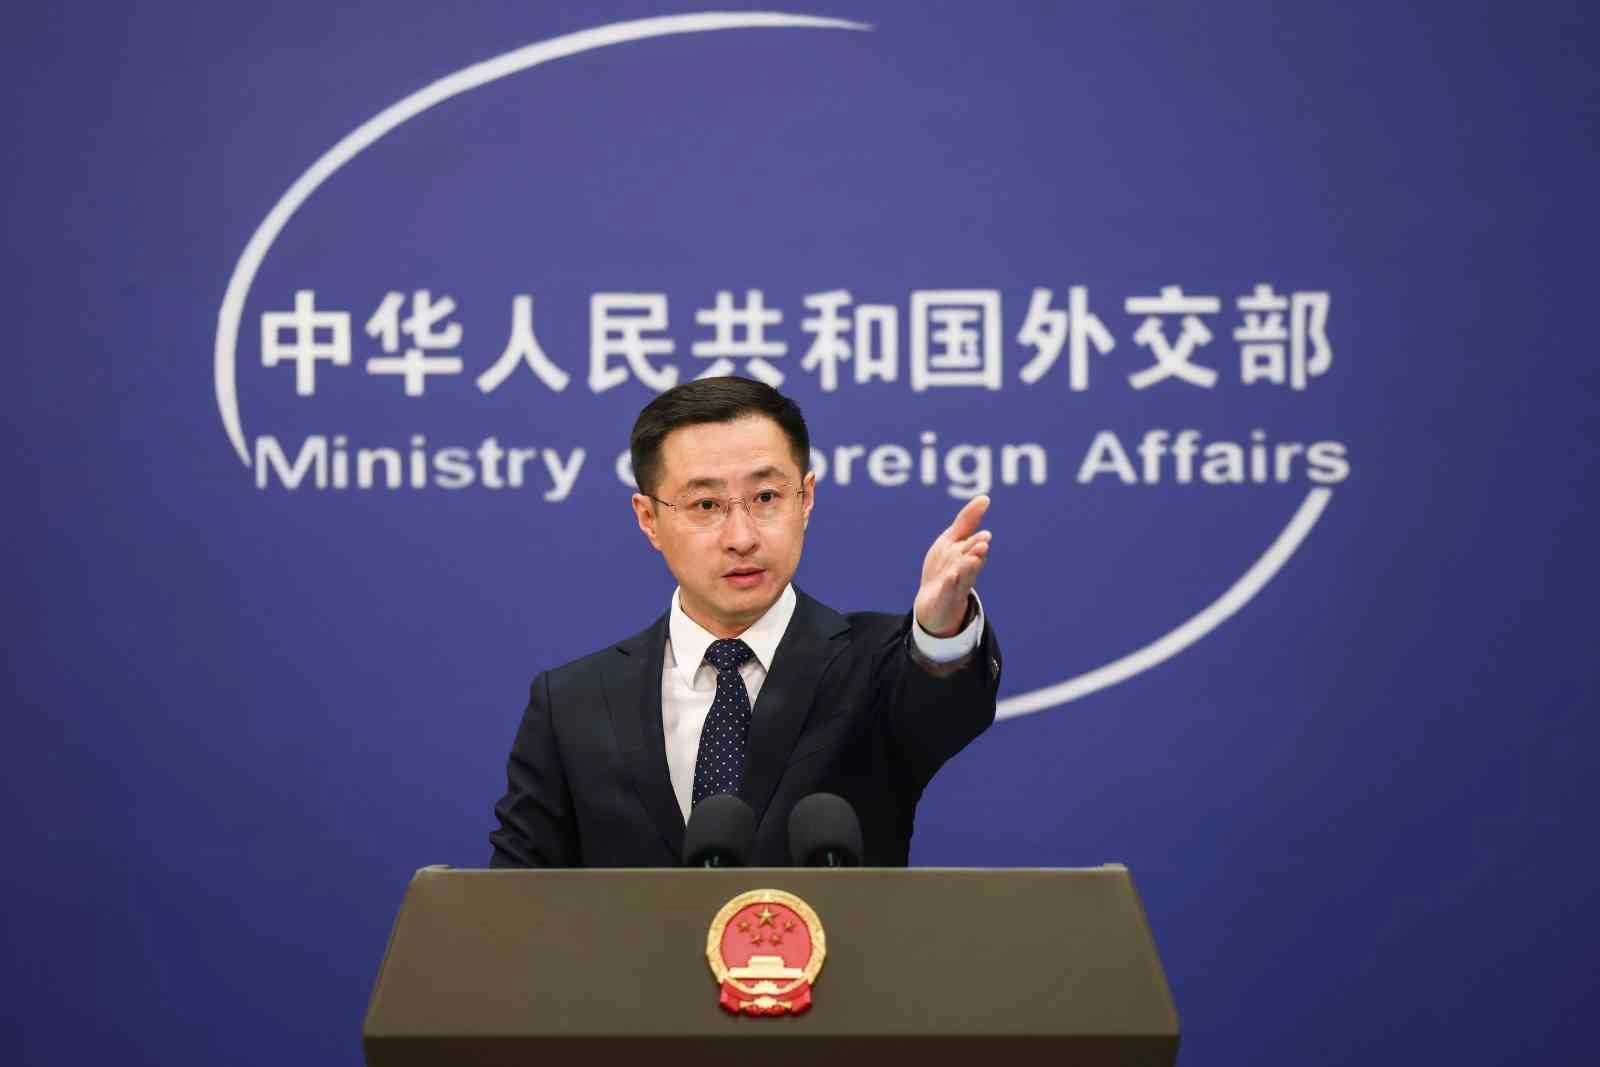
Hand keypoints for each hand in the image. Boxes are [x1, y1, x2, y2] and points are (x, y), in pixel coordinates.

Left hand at [914, 495, 991, 637]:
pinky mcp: (944, 598)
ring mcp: (955, 585)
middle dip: (976, 552)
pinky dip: (950, 585)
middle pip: (970, 559)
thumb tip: (985, 497)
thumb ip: (968, 521)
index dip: (977, 540)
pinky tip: (950, 577)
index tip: (985, 534)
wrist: (933, 603)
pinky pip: (948, 591)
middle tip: (983, 545)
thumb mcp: (952, 540)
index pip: (973, 545)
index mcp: (967, 554)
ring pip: (964, 575)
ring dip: (969, 568)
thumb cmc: (945, 566)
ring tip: (974, 559)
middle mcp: (964, 569)